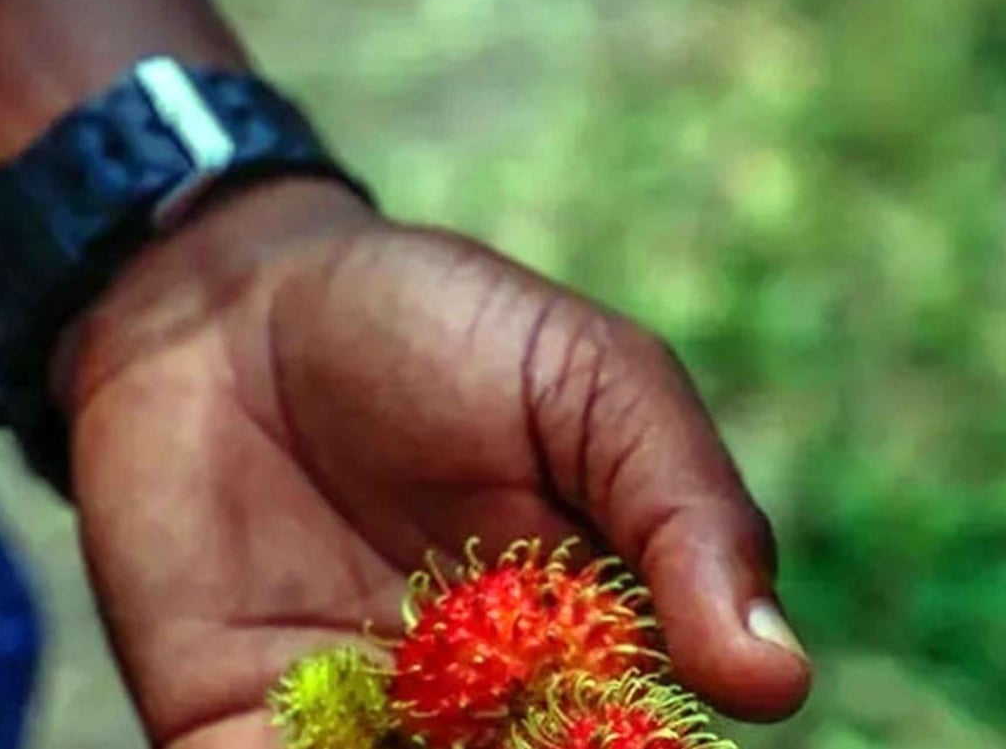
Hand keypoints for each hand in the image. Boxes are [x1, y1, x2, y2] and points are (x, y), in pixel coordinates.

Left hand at [53, 178, 811, 747]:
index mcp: (589, 644)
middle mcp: (481, 713)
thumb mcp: (589, 378)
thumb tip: (776, 682)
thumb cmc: (434, 321)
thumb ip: (685, 512)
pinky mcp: (233, 734)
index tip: (625, 742)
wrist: (230, 301)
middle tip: (504, 734)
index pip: (641, 748)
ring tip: (420, 733)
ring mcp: (357, 732)